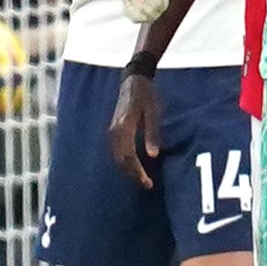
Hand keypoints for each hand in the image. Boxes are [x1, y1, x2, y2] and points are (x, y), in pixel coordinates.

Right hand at [107, 66, 163, 188]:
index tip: (147, 182)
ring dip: (128, 170)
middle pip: (121, 159)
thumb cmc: (146, 94)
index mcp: (124, 126)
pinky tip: (134, 167)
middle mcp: (114, 131)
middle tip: (147, 185)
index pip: (128, 155)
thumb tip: (153, 156)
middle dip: (132, 174)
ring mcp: (112, 131)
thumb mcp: (153, 112)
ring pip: (117, 157)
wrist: (133, 80)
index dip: (137, 171)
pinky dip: (124, 162)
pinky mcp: (114, 130)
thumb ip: (152, 133)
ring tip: (142, 179)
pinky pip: (117, 151)